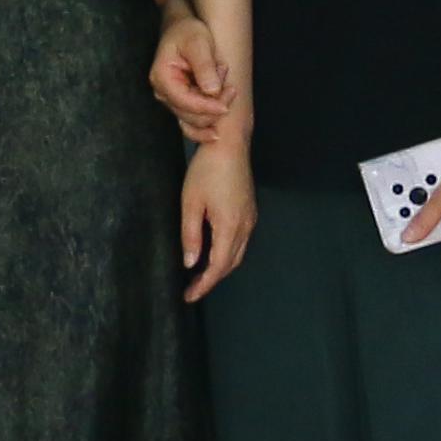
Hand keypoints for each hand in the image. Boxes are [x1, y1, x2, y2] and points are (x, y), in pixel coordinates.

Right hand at [146, 14, 233, 141]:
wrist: (182, 29)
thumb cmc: (188, 32)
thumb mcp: (198, 43)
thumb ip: (204, 67)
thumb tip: (212, 91)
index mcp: (162, 78)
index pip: (185, 102)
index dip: (207, 107)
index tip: (227, 105)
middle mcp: (163, 93)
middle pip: (190, 115)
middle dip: (214, 107)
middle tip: (231, 88)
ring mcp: (171, 100)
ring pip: (194, 121)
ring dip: (214, 110)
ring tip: (226, 87)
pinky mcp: (180, 102)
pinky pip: (190, 123)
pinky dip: (205, 126)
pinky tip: (216, 132)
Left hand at [180, 141, 255, 302]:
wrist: (230, 143)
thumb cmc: (207, 170)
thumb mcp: (191, 202)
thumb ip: (191, 235)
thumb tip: (190, 263)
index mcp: (230, 227)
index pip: (218, 266)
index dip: (204, 284)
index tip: (189, 296)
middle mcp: (245, 227)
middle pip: (230, 263)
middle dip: (211, 279)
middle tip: (191, 290)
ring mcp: (250, 218)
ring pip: (238, 253)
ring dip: (220, 267)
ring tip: (200, 275)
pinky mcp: (250, 210)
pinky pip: (241, 241)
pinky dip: (227, 253)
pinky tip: (213, 251)